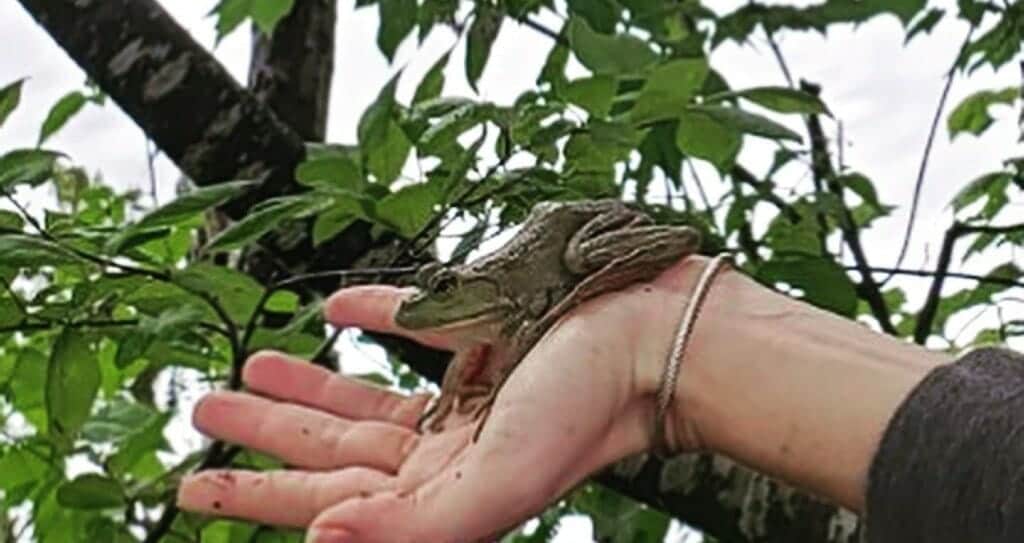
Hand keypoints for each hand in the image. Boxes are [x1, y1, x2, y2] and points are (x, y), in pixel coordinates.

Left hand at [176, 258, 707, 541]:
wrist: (659, 336)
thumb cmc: (589, 409)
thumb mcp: (495, 479)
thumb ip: (411, 528)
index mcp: (445, 490)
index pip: (332, 501)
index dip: (260, 496)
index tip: (193, 485)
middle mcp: (450, 447)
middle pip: (337, 447)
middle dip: (268, 432)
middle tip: (204, 409)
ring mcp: (466, 390)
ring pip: (367, 392)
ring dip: (310, 381)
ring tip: (253, 363)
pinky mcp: (485, 330)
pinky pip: (417, 325)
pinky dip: (374, 317)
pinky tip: (337, 310)